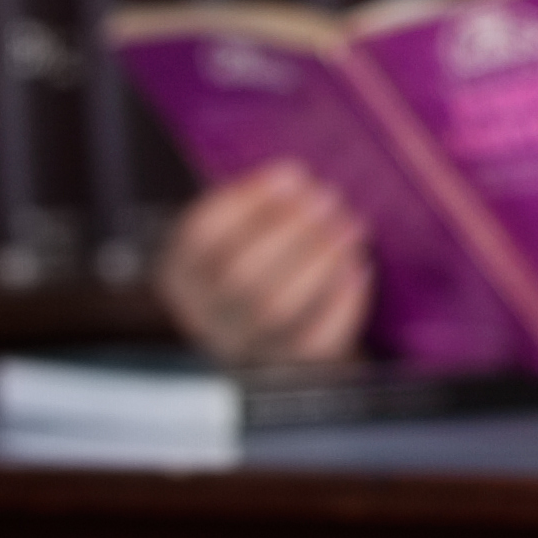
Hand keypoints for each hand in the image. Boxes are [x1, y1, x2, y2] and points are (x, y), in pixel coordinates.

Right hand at [152, 164, 373, 364]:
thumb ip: (255, 204)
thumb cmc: (256, 261)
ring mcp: (244, 344)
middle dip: (291, 229)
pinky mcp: (288, 364)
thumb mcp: (238, 230)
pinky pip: (314, 337)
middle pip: (240, 274)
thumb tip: (293, 178)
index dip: (249, 201)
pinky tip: (357, 266)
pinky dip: (341, 300)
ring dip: (320, 259)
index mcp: (179, 272)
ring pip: (276, 306)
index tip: (294, 173)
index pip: (201, 236)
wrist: (269, 332)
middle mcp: (203, 314)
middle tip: (328, 197)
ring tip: (351, 225)